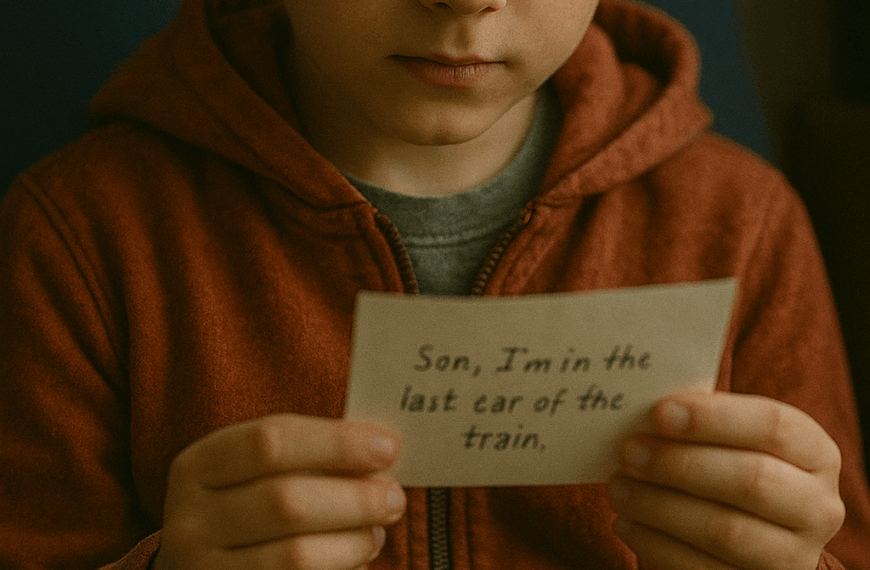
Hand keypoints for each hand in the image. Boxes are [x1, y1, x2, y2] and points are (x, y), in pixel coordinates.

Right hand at [153, 415, 405, 569]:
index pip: (270, 441)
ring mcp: (204, 569)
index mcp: (198, 466)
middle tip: (394, 497)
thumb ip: (311, 454)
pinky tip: (356, 561)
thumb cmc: (249, 503)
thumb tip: (384, 449)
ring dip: (353, 542)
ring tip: (376, 532)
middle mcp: (190, 520)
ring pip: (297, 556)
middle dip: (355, 498)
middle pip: (287, 501)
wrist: (204, 564)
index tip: (388, 447)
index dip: (336, 442)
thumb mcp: (259, 469)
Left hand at [607, 392, 844, 569]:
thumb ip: (701, 417)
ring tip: (618, 488)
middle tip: (629, 452)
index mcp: (814, 453)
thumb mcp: (730, 436)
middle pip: (751, 479)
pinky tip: (626, 522)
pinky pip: (702, 568)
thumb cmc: (729, 463)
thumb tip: (651, 403)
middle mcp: (817, 506)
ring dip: (660, 506)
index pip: (773, 425)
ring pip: (725, 530)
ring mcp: (794, 554)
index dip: (714, 417)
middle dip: (680, 463)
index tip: (659, 412)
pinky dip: (656, 543)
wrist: (753, 530)